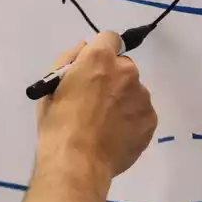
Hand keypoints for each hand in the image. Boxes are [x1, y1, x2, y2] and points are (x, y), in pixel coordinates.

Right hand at [36, 31, 156, 177]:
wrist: (77, 163)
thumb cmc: (57, 124)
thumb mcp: (51, 86)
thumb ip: (68, 61)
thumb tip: (84, 51)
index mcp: (99, 59)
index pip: (109, 38)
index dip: (100, 52)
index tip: (93, 68)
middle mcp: (127, 71)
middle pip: (123, 66)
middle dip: (112, 78)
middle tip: (96, 102)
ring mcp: (142, 96)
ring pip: (133, 91)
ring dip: (123, 100)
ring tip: (105, 125)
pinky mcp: (151, 120)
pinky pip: (141, 113)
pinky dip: (131, 120)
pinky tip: (115, 136)